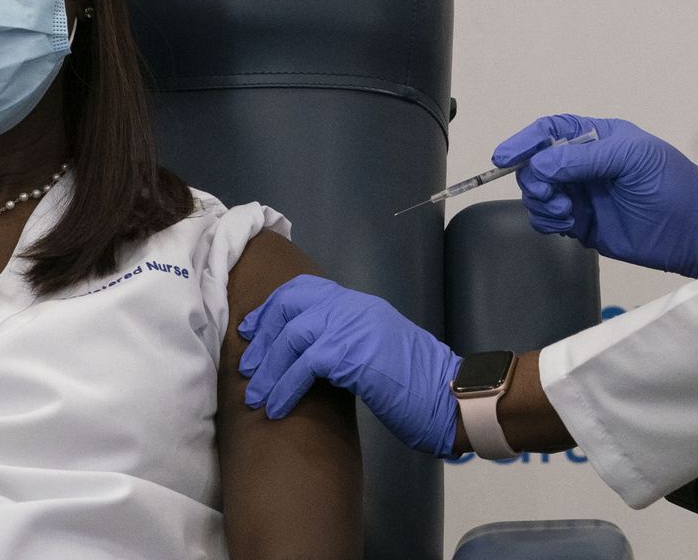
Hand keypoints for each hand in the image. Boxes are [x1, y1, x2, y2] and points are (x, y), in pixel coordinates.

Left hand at [238, 274, 459, 456]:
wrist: (450, 397)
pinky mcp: (353, 354)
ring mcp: (354, 327)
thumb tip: (310, 358)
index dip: (271, 309)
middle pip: (290, 305)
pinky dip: (285, 387)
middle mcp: (354, 307)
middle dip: (262, 337)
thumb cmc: (418, 385)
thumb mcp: (377, 353)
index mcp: (359, 305)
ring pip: (292, 336)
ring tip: (256, 397)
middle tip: (247, 368)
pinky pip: (304, 365)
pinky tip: (277, 408)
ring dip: (268, 370)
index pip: (303, 290)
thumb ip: (346, 344)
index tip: (251, 332)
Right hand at [495, 114, 697, 277]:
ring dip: (541, 202)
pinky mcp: (582, 224)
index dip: (525, 142)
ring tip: (566, 213)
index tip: (503, 157)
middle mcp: (585, 165)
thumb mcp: (632, 159)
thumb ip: (583, 158)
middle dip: (533, 178)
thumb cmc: (672, 186)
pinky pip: (547, 219)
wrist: (694, 233)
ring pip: (538, 193)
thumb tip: (539, 166)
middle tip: (550, 194)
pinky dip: (547, 222)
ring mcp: (582, 195)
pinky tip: (567, 225)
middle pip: (536, 164)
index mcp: (598, 138)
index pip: (550, 132)